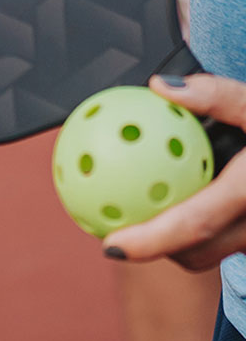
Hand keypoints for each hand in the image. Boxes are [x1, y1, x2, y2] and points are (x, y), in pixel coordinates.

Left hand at [103, 73, 245, 270]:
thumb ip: (218, 95)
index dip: (149, 243)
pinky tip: (182, 196)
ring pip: (214, 250)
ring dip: (182, 239)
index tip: (111, 246)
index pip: (193, 226)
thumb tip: (160, 87)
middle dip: (156, 248)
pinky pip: (229, 238)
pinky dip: (203, 227)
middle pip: (197, 253)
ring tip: (144, 212)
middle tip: (117, 225)